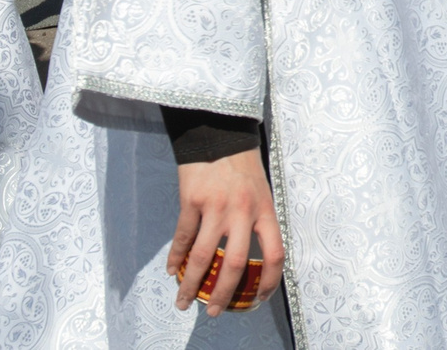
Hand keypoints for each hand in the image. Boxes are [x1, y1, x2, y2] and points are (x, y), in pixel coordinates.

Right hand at [170, 148, 282, 314]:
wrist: (220, 135)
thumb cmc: (243, 167)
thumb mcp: (262, 193)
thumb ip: (258, 223)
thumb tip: (252, 260)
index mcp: (265, 211)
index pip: (275, 254)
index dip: (269, 281)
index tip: (258, 299)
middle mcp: (243, 212)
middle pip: (235, 264)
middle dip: (223, 294)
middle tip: (213, 312)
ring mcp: (216, 207)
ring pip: (203, 258)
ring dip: (192, 285)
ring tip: (183, 302)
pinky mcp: (192, 201)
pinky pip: (182, 237)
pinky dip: (176, 258)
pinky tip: (172, 270)